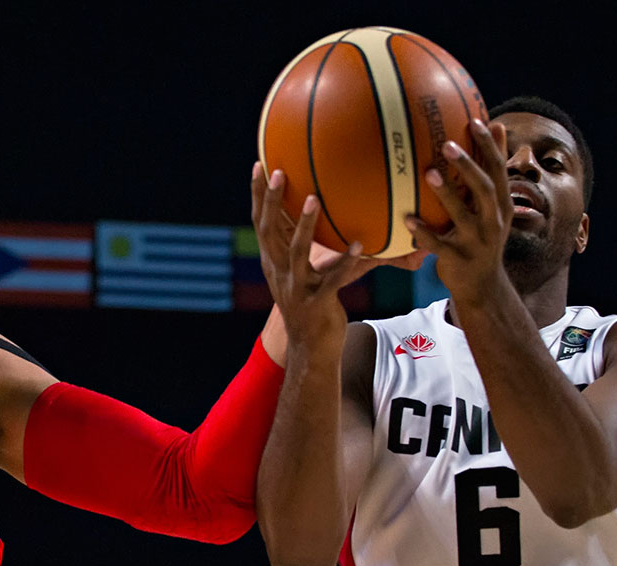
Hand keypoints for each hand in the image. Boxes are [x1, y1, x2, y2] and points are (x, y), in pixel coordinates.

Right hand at [251, 163, 422, 348]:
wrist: (310, 349)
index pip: (260, 223)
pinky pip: (332, 279)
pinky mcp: (317, 303)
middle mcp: (280, 273)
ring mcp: (296, 289)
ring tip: (313, 199)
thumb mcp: (306, 273)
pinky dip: (345, 262)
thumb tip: (328, 215)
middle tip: (279, 172)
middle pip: (269, 232)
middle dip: (271, 201)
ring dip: (303, 225)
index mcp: (274, 263)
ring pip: (296, 253)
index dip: (257, 196)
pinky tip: (359, 244)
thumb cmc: (313, 305)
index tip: (258, 165)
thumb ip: (312, 246)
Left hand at [405, 120, 513, 303]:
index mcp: (502, 205)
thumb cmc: (481, 238)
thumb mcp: (492, 209)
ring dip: (446, 194)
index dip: (490, 146)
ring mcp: (476, 242)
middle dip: (469, 166)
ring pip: (463, 215)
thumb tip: (496, 126)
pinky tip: (407, 220)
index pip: (499, 170)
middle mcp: (493, 222)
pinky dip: (424, 233)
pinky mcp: (458, 260)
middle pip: (486, 188)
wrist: (483, 286)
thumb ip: (491, 173)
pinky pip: (438, 245)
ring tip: (429, 173)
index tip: (477, 121)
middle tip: (447, 144)